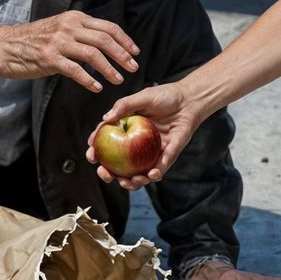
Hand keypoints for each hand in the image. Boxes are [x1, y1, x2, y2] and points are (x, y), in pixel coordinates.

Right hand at [0, 10, 137, 92]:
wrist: (4, 45)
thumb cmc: (33, 40)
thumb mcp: (59, 28)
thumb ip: (79, 33)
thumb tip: (103, 44)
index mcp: (74, 18)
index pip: (107, 27)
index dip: (124, 40)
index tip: (135, 52)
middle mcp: (68, 26)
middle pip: (104, 39)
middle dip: (122, 54)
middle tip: (134, 68)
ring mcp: (58, 42)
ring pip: (93, 54)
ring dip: (109, 68)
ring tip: (118, 80)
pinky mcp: (49, 58)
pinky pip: (75, 70)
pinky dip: (89, 80)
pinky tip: (97, 88)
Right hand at [88, 79, 203, 186]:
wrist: (189, 100)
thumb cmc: (164, 96)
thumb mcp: (142, 98)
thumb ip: (124, 106)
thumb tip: (105, 118)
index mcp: (126, 132)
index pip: (106, 144)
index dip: (96, 152)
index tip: (91, 157)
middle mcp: (136, 146)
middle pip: (118, 166)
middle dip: (109, 175)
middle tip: (106, 175)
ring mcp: (151, 153)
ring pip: (139, 174)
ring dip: (132, 182)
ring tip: (129, 181)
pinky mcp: (168, 155)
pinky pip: (161, 168)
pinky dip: (155, 174)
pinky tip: (152, 174)